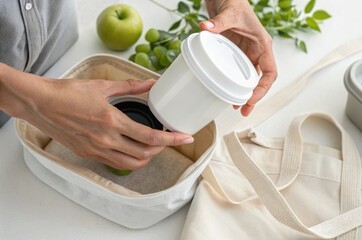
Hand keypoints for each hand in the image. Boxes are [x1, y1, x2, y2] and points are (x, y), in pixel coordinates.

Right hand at [0, 64, 192, 169]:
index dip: (172, 139)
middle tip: (167, 139)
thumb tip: (150, 82)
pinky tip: (132, 149)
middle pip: (145, 154)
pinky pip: (115, 163)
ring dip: (147, 157)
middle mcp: (106, 140)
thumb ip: (130, 86)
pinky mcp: (88, 154)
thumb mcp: (102, 86)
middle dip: (162, 149)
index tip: (185, 138)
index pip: (150, 137)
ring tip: (152, 146)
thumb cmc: (68, 93)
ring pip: (131, 163)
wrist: (41, 104)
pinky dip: (129, 159)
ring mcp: (97, 150)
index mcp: (112, 121)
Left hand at [200, 0, 277, 115]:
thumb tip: (205, 28)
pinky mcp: (235, 53)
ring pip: (249, 79)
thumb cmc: (234, 2)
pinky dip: (233, 84)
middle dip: (254, 97)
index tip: (251, 99)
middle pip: (260, 80)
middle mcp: (257, 52)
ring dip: (244, 94)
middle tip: (244, 111)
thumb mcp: (229, 12)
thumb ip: (219, 21)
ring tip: (236, 108)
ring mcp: (246, 54)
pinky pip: (237, 72)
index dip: (263, 88)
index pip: (270, 72)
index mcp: (262, 45)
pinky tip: (226, 93)